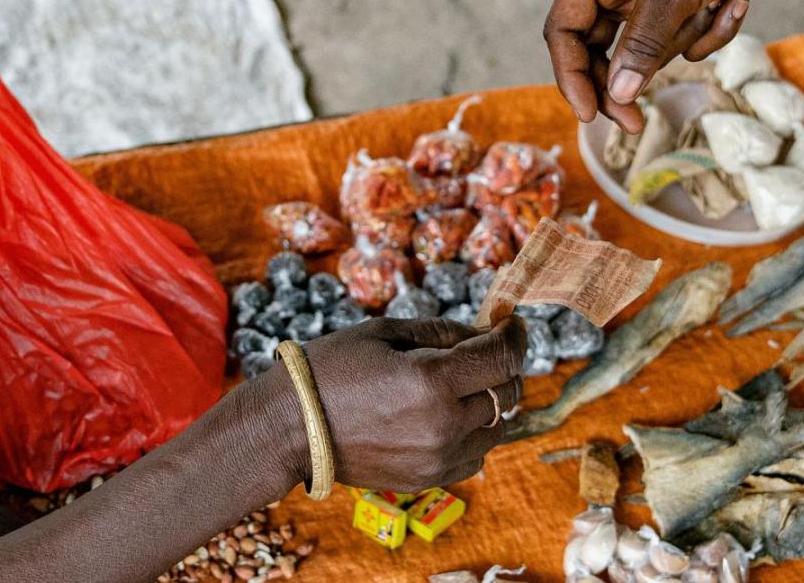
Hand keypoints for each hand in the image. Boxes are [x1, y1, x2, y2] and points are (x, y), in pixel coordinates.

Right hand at [300, 316, 527, 491]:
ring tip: (458, 386)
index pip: (503, 357)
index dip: (514, 335)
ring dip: (489, 401)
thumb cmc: (331, 369)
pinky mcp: (428, 480)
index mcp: (432, 380)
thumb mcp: (386, 332)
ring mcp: (438, 458)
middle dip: (502, 366)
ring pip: (498, 427)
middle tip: (483, 352)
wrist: (289, 429)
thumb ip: (443, 332)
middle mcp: (443, 424)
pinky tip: (445, 417)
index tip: (510, 324)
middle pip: (507, 392)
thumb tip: (484, 334)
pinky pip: (476, 455)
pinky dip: (473, 433)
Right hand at [544, 0, 803, 132]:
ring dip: (687, 41)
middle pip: (600, 50)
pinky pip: (685, 42)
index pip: (564, 30)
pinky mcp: (684, 5)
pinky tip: (735, 1)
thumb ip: (643, 44)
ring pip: (649, 52)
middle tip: (635, 122)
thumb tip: (618, 94)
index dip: (571, 75)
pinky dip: (712, 32)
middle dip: (625, 81)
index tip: (590, 114)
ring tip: (715, 8)